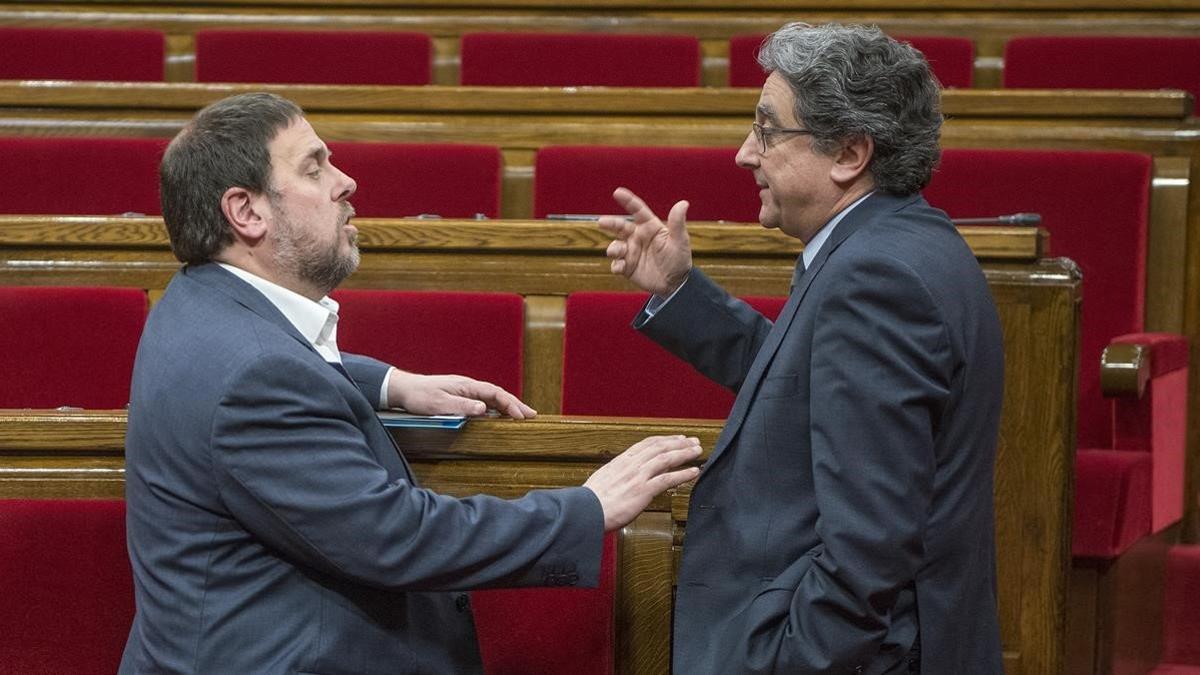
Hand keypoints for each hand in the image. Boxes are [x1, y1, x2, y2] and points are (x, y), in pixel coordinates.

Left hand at [386, 370, 535, 418]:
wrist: (404, 389)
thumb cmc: (420, 396)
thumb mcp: (439, 403)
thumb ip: (462, 407)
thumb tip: (484, 409)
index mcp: (467, 386)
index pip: (495, 393)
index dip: (510, 404)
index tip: (522, 415)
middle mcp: (469, 387)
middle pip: (498, 395)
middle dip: (516, 405)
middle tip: (532, 415)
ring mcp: (466, 392)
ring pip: (492, 399)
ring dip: (507, 407)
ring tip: (521, 417)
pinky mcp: (461, 398)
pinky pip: (484, 403)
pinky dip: (496, 409)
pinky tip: (499, 417)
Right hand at [584, 435, 701, 531]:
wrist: (585, 512)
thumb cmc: (591, 502)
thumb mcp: (603, 480)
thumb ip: (617, 475)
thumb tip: (624, 476)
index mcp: (621, 461)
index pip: (646, 444)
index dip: (664, 439)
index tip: (676, 438)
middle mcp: (631, 465)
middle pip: (660, 448)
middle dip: (679, 443)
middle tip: (693, 441)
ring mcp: (638, 477)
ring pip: (666, 459)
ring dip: (684, 453)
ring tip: (697, 451)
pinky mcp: (643, 491)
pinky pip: (668, 479)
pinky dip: (683, 474)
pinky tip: (693, 472)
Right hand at [597, 187, 692, 296]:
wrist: (675, 284)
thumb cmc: (679, 259)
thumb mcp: (680, 240)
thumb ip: (677, 223)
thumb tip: (683, 203)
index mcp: (649, 227)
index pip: (637, 210)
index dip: (628, 200)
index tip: (617, 192)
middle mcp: (637, 237)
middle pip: (620, 226)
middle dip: (610, 223)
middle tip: (602, 222)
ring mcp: (631, 252)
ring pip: (616, 246)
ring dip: (613, 248)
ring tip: (616, 251)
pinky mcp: (627, 267)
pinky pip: (617, 264)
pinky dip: (616, 265)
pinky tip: (620, 267)